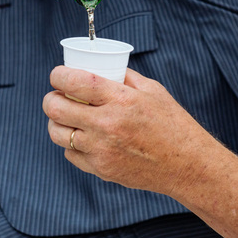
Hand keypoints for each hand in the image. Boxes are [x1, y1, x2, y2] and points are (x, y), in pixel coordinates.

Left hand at [43, 66, 216, 196]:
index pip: (74, 82)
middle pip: (57, 108)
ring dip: (56, 122)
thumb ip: (124, 77)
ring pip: (58, 133)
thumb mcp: (152, 90)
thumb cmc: (172, 124)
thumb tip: (101, 67)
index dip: (58, 76)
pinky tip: (82, 137)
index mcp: (121, 100)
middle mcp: (107, 125)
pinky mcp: (101, 169)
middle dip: (50, 98)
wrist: (186, 165)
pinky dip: (71, 144)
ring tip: (65, 117)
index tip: (57, 75)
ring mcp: (102, 150)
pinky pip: (70, 154)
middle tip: (56, 96)